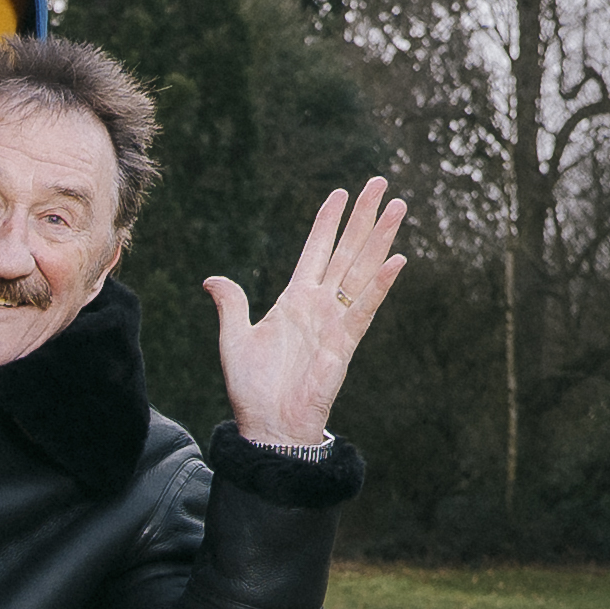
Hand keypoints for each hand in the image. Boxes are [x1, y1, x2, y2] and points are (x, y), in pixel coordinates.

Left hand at [201, 179, 413, 450]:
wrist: (269, 426)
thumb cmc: (254, 389)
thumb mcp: (234, 339)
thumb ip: (231, 305)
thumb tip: (211, 279)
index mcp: (294, 300)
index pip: (316, 250)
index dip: (328, 221)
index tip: (340, 192)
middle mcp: (319, 305)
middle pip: (347, 250)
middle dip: (363, 216)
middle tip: (381, 183)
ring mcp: (335, 321)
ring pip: (363, 270)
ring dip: (380, 238)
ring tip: (398, 206)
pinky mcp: (344, 343)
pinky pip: (365, 308)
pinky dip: (381, 284)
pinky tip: (397, 259)